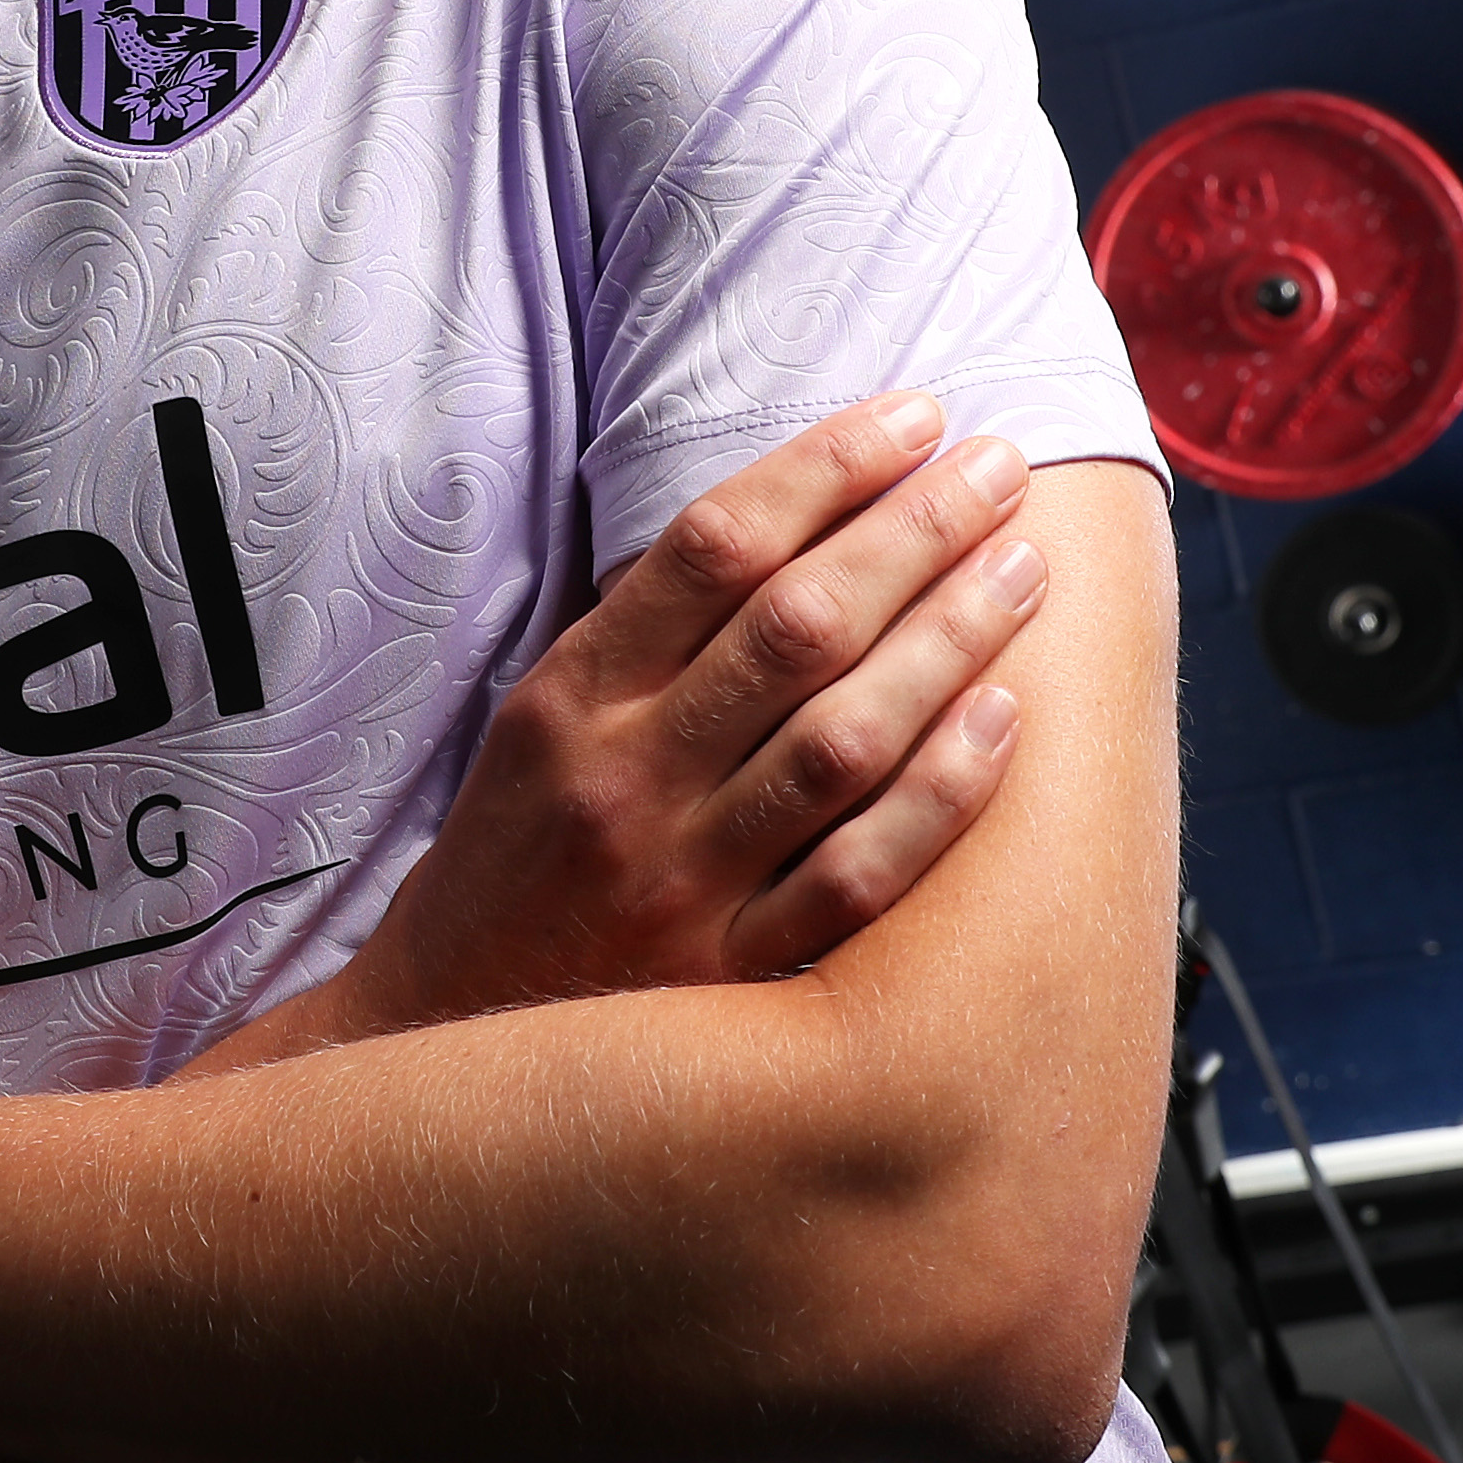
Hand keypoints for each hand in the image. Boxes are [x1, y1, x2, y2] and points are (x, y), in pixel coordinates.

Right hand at [208, 395, 1043, 1069]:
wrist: (438, 1046)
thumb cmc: (512, 862)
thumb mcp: (536, 722)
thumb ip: (645, 637)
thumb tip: (794, 519)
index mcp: (568, 697)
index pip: (712, 547)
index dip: (825, 467)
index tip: (914, 415)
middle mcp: (624, 778)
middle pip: (796, 626)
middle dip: (914, 531)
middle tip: (1001, 469)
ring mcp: (681, 881)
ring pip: (843, 739)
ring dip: (949, 641)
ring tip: (1024, 569)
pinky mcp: (732, 973)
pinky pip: (860, 874)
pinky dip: (940, 795)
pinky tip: (1004, 721)